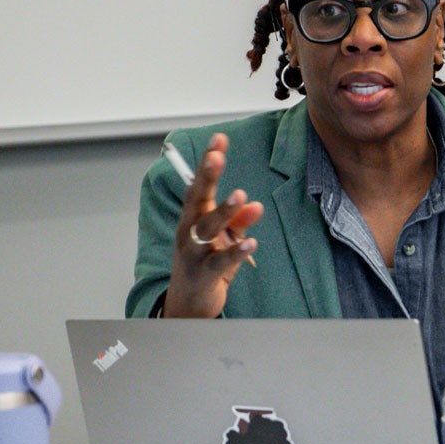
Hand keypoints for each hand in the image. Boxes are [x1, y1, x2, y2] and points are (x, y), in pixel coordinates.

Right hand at [163, 133, 263, 317]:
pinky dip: (236, 251)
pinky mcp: (204, 274)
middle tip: (216, 157)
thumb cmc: (205, 265)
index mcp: (193, 217)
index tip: (218, 140)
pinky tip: (251, 241)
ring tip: (240, 195)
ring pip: (206, 229)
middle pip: (197, 199)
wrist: (188, 304)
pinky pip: (220, 261)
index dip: (208, 162)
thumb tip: (255, 205)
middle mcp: (189, 231)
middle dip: (207, 177)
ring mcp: (194, 253)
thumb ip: (239, 221)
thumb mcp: (224, 239)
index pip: (200, 184)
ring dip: (223, 211)